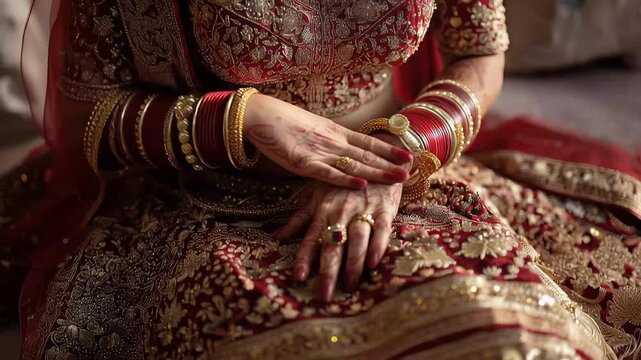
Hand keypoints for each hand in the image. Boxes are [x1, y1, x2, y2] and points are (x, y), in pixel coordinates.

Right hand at [244, 94, 412, 188]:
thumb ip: (330, 141)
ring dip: (377, 173)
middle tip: (412, 172)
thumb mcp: (314, 129)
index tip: (409, 155)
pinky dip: (344, 180)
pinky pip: (327, 174)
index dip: (389, 149)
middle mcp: (332, 142)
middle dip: (390, 165)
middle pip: (367, 155)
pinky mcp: (303, 162)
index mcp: (335, 132)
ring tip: (398, 179)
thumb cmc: (284, 122)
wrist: (261, 115)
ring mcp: (319, 152)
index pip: (368, 142)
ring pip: (353, 165)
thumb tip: (344, 151)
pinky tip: (361, 185)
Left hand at [275, 181, 402, 301]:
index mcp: (323, 211)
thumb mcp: (317, 196)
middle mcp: (341, 212)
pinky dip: (377, 246)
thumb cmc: (343, 183)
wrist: (376, 161)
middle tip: (324, 294)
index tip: (298, 277)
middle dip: (328, 270)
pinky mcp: (384, 210)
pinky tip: (373, 262)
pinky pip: (381, 230)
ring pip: (356, 239)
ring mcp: (363, 210)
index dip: (304, 258)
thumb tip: (276, 237)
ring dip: (352, 263)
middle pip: (333, 245)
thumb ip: (299, 219)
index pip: (311, 238)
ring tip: (349, 285)